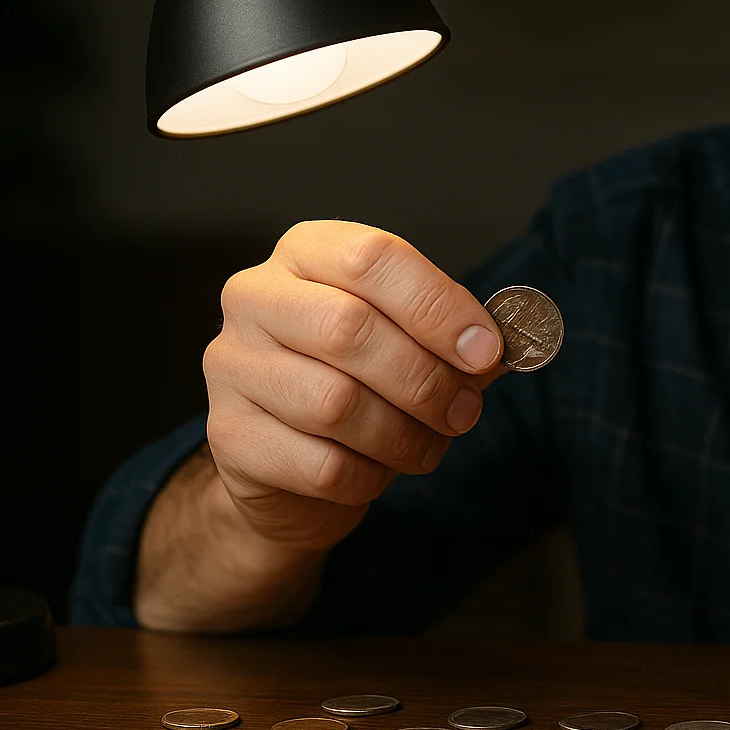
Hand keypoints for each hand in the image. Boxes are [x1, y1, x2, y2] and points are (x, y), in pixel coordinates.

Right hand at [202, 220, 507, 553]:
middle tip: (464, 411)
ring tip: (427, 443)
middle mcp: (255, 297)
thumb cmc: (361, 384)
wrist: (289, 466)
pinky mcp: (228, 436)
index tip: (485, 349)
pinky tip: (377, 469)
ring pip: (336, 404)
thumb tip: (501, 347)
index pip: (372, 259)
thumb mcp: (410, 343)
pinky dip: (369, 476)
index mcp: (307, 253)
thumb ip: (454, 340)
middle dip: (425, 380)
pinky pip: (322, 465)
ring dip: (404, 435)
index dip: (437, 306)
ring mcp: (231, 366)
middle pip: (349, 330)